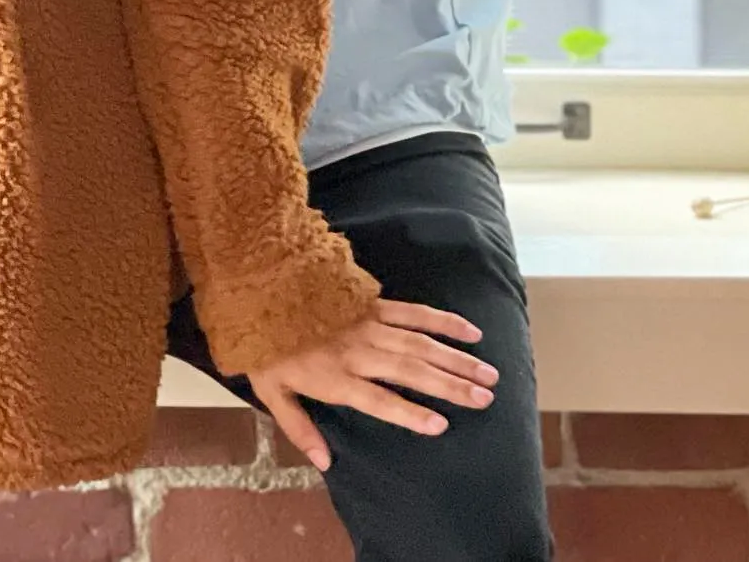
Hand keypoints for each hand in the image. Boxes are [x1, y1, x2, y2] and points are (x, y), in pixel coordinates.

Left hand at [247, 300, 497, 469]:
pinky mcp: (373, 302)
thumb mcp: (272, 392)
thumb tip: (325, 463)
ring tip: (488, 374)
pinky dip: (442, 321)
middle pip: (412, 370)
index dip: (409, 412)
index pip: (380, 399)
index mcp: (337, 376)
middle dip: (451, 385)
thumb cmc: (266, 343)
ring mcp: (369, 323)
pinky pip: (413, 312)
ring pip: (420, 343)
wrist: (261, 286)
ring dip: (456, 358)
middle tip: (485, 397)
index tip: (441, 424)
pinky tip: (469, 331)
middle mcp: (359, 351)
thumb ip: (299, 428)